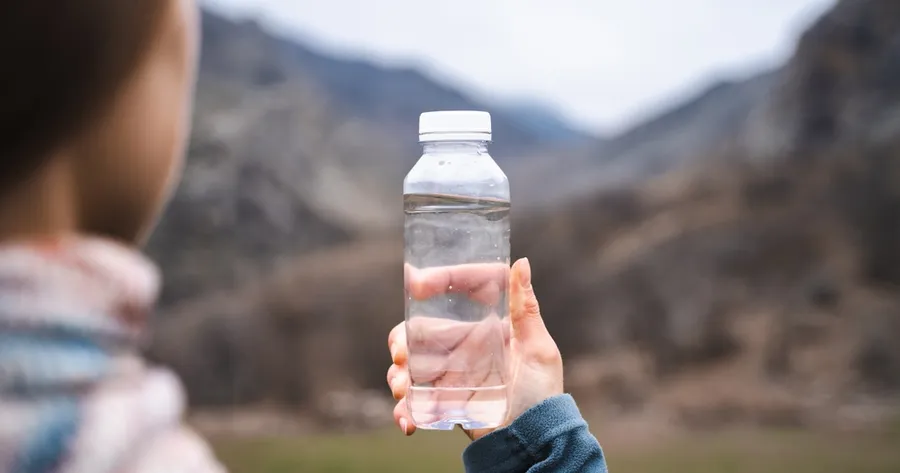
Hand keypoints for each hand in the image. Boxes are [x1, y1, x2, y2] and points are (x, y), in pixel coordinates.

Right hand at [387, 258, 562, 440]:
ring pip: (410, 364)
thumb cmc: (543, 396)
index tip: (417, 283)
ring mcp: (451, 374)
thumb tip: (522, 263)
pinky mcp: (444, 401)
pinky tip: (409, 422)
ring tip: (402, 389)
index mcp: (486, 327)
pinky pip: (416, 402)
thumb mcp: (538, 350)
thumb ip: (526, 311)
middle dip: (402, 339)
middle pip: (420, 330)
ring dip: (398, 375)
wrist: (534, 442)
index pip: (457, 294)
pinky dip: (407, 410)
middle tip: (402, 354)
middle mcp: (464, 347)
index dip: (438, 281)